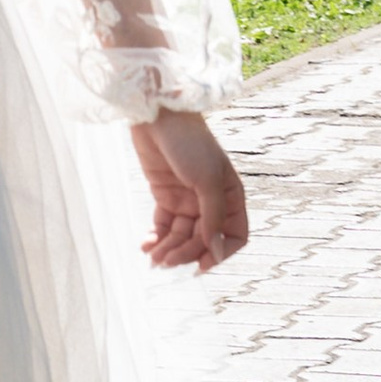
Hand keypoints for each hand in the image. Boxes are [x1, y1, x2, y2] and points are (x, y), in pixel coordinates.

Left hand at [131, 111, 248, 272]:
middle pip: (203, 240)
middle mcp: (211, 201)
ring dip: (168, 249)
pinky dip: (156, 238)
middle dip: (185, 252)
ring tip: (153, 257)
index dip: (220, 253)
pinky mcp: (165, 196)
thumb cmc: (189, 143)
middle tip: (166, 261)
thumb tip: (215, 250)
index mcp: (231, 197)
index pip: (234, 235)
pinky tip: (146, 246)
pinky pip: (164, 225)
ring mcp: (188, 199)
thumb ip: (212, 217)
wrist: (158, 116)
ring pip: (182, 236)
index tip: (201, 265)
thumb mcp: (207, 181)